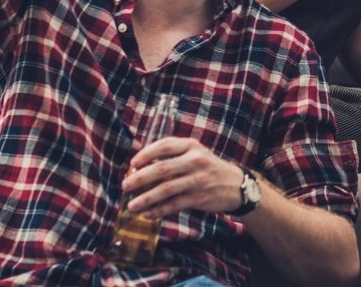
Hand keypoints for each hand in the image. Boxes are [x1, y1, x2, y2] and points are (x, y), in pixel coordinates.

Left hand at [121, 137, 246, 217]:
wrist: (236, 184)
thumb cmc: (209, 167)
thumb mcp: (196, 153)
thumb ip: (173, 156)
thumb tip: (141, 167)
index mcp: (191, 146)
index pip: (164, 145)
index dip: (146, 154)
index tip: (133, 163)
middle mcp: (195, 161)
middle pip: (162, 168)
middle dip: (140, 178)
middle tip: (125, 185)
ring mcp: (198, 180)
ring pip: (166, 189)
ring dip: (146, 198)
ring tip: (131, 205)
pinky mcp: (199, 197)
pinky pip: (174, 205)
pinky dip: (159, 210)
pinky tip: (148, 214)